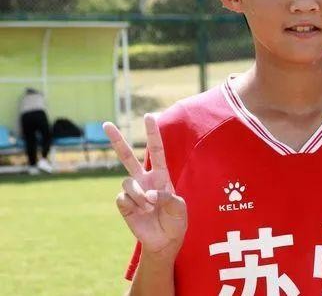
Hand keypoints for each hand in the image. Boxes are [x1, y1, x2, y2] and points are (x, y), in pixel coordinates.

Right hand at [104, 114, 186, 259]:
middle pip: (127, 157)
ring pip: (127, 182)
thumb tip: (148, 194)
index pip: (156, 151)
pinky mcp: (124, 204)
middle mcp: (144, 180)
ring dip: (139, 195)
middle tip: (106, 124)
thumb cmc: (175, 221)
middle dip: (117, 140)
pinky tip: (141, 212)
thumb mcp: (180, 208)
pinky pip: (123, 198)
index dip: (153, 134)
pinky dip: (134, 205)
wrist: (165, 241)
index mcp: (161, 176)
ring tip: (149, 206)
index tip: (150, 116)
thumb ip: (167, 197)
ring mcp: (133, 192)